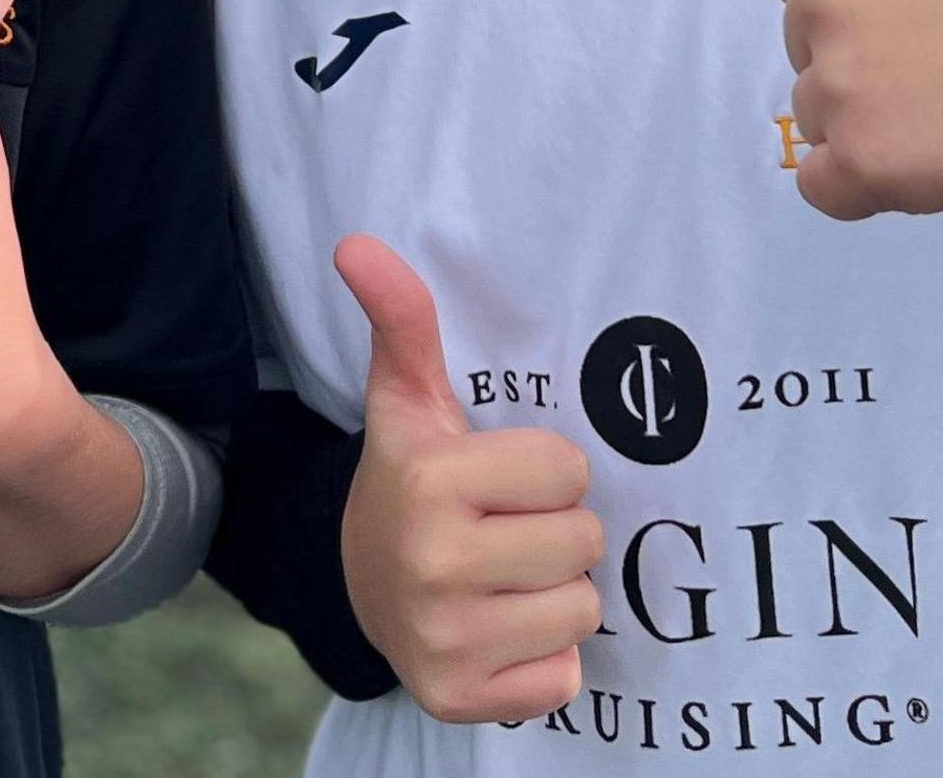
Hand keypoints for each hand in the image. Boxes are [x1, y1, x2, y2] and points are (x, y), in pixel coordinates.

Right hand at [335, 234, 601, 724]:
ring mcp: (444, 640)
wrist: (357, 589)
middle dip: (556, 534)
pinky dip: (543, 663)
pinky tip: (499, 635)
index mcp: (428, 484)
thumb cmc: (412, 485)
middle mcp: (431, 565)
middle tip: (503, 533)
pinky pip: (563, 680)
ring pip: (581, 610)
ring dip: (554, 597)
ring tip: (503, 582)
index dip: (545, 472)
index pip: (568, 469)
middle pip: (584, 541)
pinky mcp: (459, 699)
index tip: (499, 480)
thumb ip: (403, 322)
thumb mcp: (408, 403)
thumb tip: (358, 244)